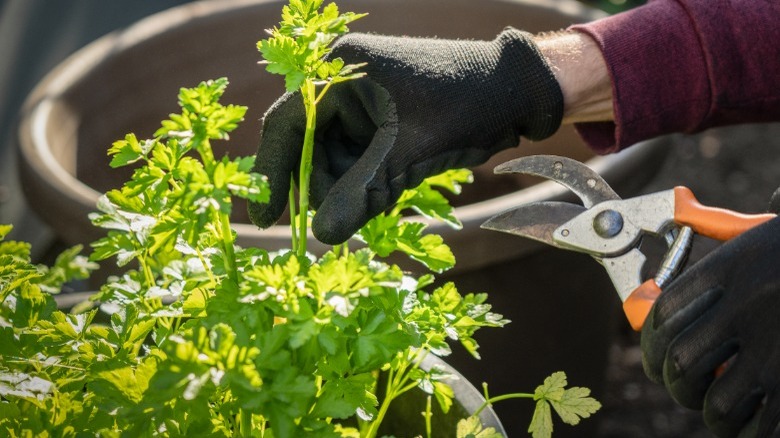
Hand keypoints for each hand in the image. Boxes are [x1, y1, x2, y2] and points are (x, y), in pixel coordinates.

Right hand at [248, 28, 562, 243]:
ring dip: (346, 188)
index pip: (286, 127)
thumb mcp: (408, 154)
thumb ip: (363, 194)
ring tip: (370, 207)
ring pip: (334, 157)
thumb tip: (322, 236)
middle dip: (321, 187)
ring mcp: (361, 100)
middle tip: (335, 222)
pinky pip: (356, 157)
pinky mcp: (379, 118)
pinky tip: (380, 196)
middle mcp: (341, 80)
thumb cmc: (462, 108)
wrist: (514, 91)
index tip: (264, 219)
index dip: (271, 175)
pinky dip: (364, 181)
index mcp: (339, 71)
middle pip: (308, 146)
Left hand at [641, 215, 779, 436]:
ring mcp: (778, 349)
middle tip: (685, 389)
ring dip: (714, 414)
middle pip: (682, 363)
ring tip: (721, 411)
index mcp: (734, 266)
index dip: (652, 344)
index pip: (664, 314)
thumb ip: (723, 226)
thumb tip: (682, 211)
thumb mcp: (769, 228)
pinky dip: (751, 431)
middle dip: (677, 385)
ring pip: (717, 403)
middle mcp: (749, 305)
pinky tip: (756, 423)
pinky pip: (760, 425)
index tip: (658, 359)